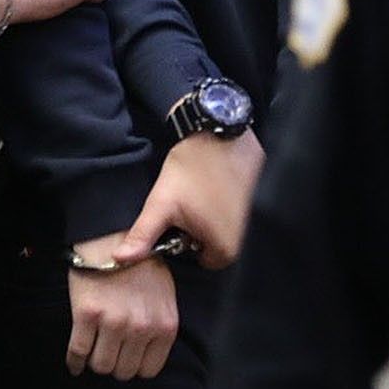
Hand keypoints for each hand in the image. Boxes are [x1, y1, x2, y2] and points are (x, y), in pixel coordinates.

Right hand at [66, 240, 178, 379]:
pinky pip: (78, 352)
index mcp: (164, 325)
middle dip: (115, 364)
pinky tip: (74, 364)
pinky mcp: (87, 315)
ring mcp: (113, 322)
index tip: (126, 359)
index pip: (149, 370)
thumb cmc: (139, 264)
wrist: (112, 237)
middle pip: (124, 371)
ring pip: (101, 365)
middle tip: (108, 353)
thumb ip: (159, 324)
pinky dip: (74, 362)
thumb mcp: (164, 294)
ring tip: (93, 352)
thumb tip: (146, 352)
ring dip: (95, 362)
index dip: (135, 366)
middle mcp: (141, 327)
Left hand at [115, 129, 263, 268]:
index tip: (186, 219)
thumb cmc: (190, 168)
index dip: (191, 241)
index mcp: (226, 248)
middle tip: (196, 203)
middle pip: (221, 244)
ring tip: (210, 191)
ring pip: (234, 226)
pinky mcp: (268, 194)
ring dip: (222, 215)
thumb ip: (142, 236)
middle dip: (208, 229)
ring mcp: (263, 217)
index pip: (205, 260)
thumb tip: (119, 260)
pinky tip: (224, 182)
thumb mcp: (161, 203)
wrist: (217, 128)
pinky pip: (249, 208)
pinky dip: (237, 200)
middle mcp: (251, 238)